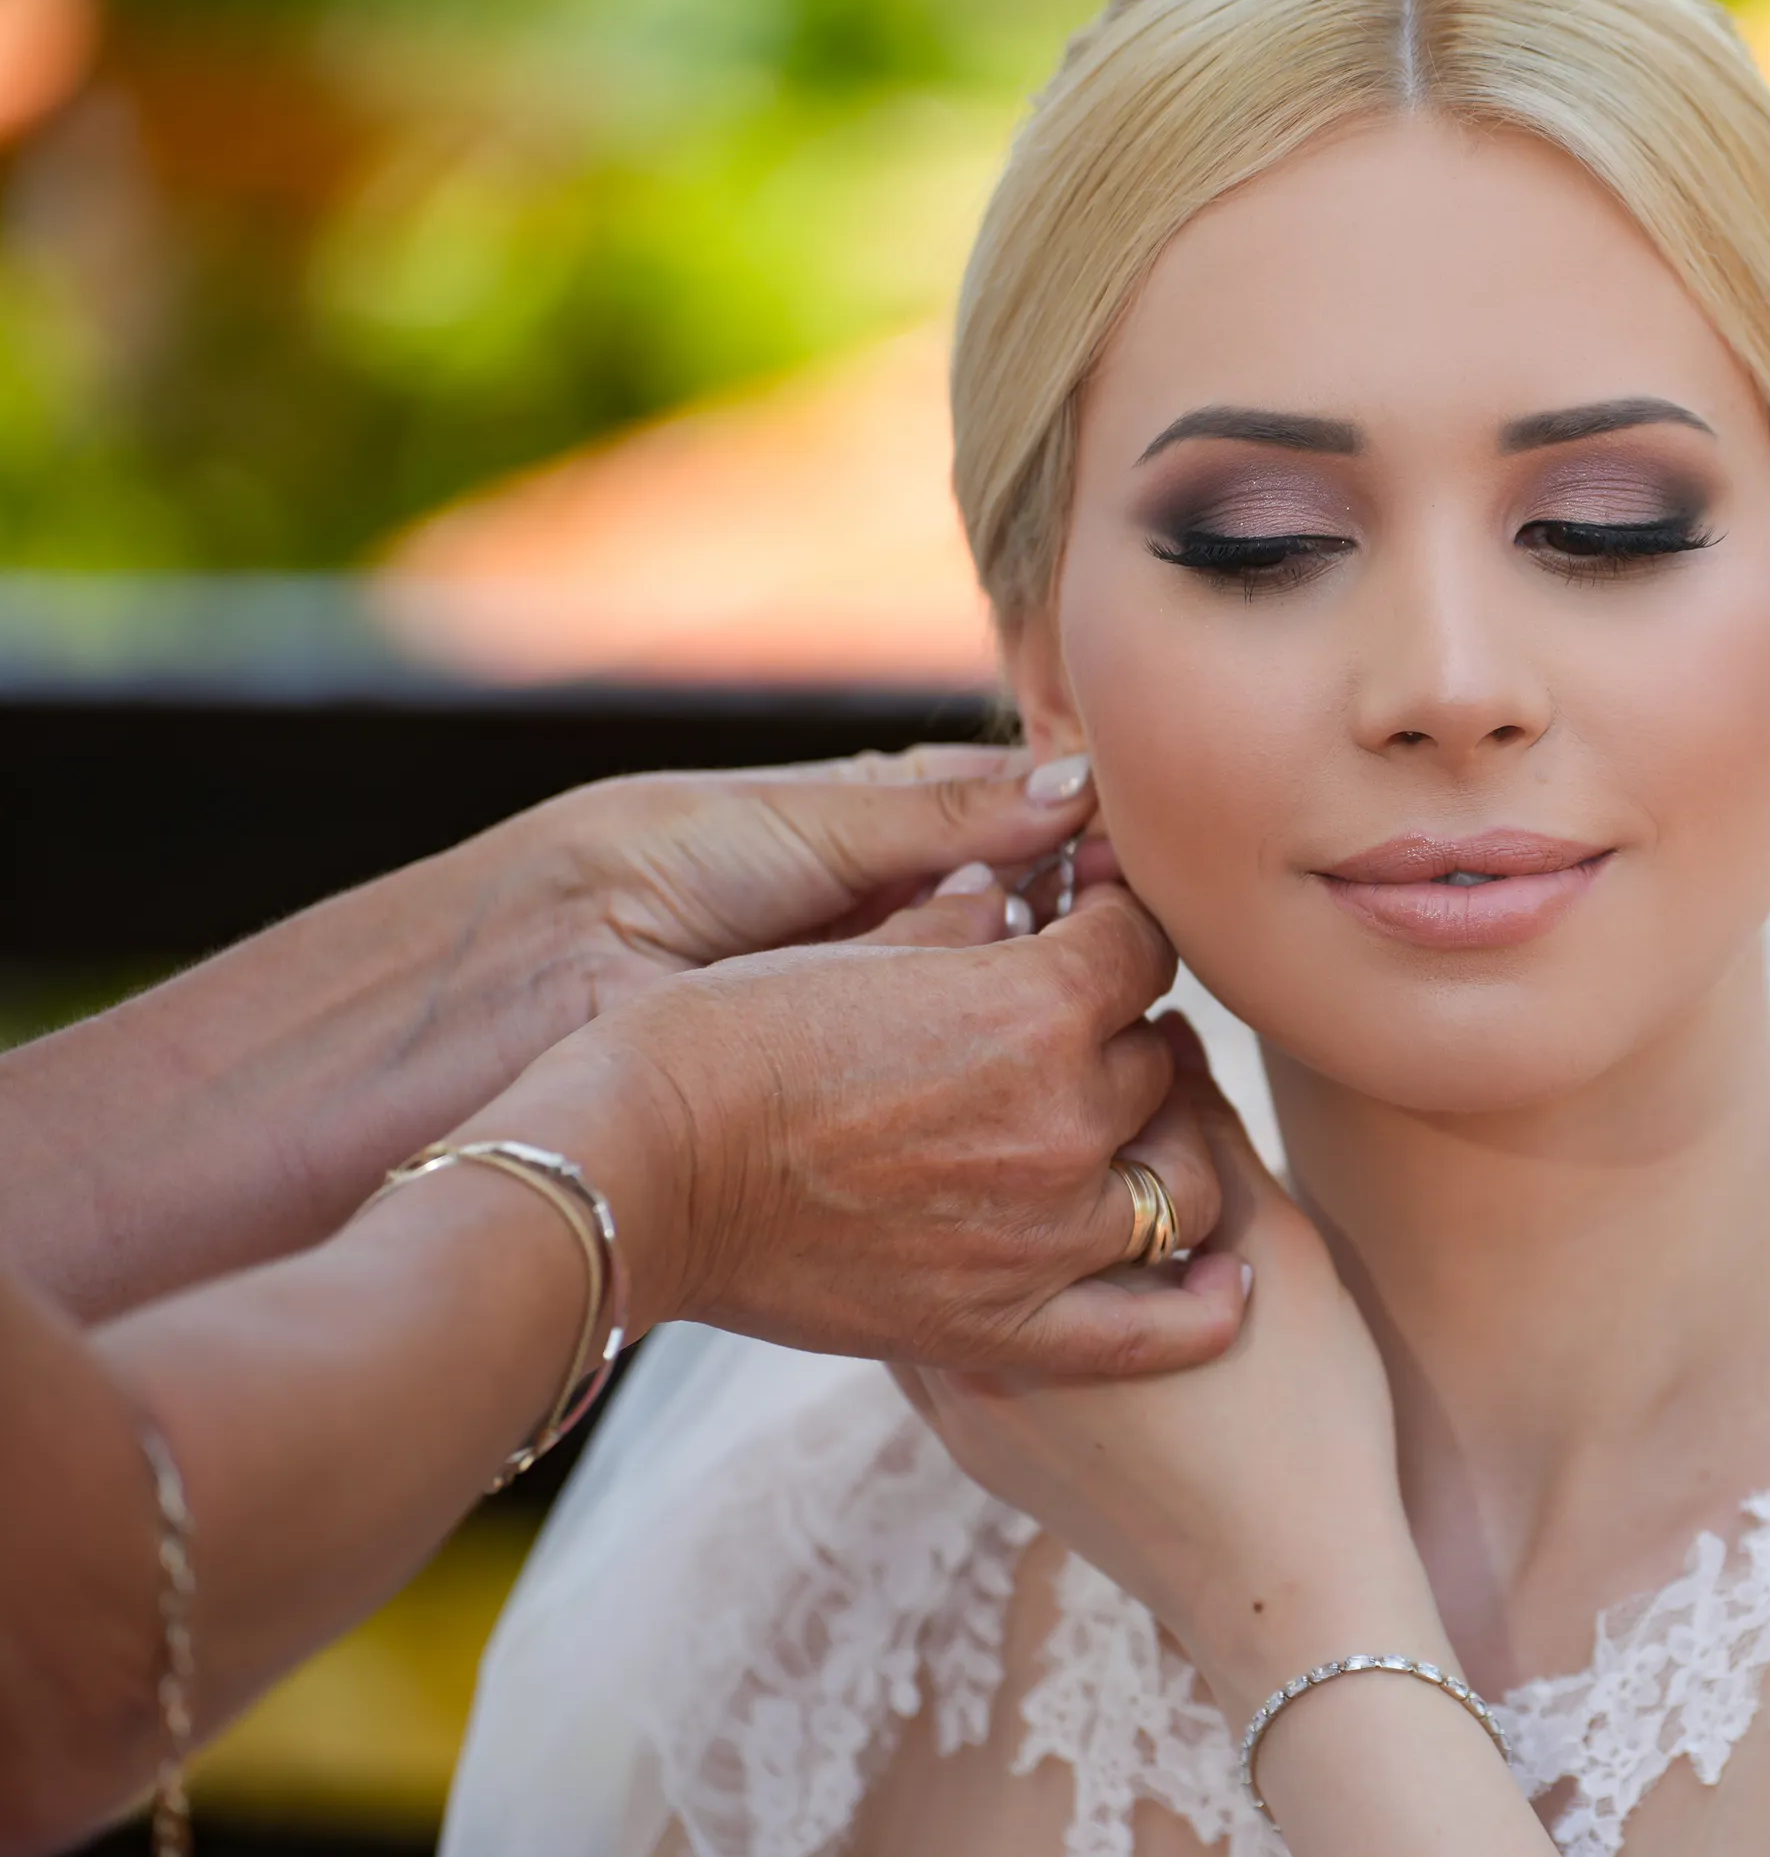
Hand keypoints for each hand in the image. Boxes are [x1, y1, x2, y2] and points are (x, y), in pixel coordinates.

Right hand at [474, 878, 1239, 1376]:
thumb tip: (1015, 895)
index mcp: (1037, 1004)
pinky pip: (1154, 1328)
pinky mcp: (1006, 1325)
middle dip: (1122, 1039)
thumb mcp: (858, 946)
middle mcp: (1066, 1115)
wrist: (636, 1169)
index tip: (1081, 940)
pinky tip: (1230, 1284)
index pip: (1142, 949)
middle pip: (1157, 1061)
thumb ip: (963, 926)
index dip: (1110, 936)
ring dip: (1165, 1146)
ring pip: (1184, 1179)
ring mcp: (1046, 1231)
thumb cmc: (718, 1040)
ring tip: (1130, 1133)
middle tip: (1072, 1040)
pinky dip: (1207, 1310)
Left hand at [503, 744, 1100, 1015]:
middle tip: (1133, 903)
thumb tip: (1079, 793)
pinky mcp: (868, 1063)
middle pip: (1024, 897)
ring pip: (1002, 974)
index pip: (1014, 810)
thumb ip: (949, 815)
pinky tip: (1037, 1021)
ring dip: (1044, 967)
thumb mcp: (817, 822)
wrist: (543, 968)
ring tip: (1094, 959)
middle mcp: (893, 902)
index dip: (1078, 820)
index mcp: (880, 819)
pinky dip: (996, 1033)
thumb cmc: (661, 865)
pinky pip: (953, 1042)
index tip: (1139, 833)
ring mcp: (885, 989)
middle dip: (1077, 897)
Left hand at [892, 1021, 1439, 1708]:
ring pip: (933, 1245)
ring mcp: (961, 1397)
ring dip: (965, 1188)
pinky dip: (959, 1264)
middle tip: (1022, 1037)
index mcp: (1072, 1259)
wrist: (1282, 1588)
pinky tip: (996, 1234)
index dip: (1049, 1036)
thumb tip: (1161, 1034)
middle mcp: (986, 1326)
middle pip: (963, 1170)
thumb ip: (1209, 1138)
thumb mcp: (1278, 1246)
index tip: (1066, 984)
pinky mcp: (967, 1442)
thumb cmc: (1307, 1413)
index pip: (1032, 1105)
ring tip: (999, 1130)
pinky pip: (934, 1318)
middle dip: (994, 1101)